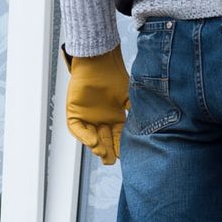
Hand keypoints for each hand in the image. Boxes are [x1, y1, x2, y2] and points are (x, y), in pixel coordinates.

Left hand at [64, 46, 129, 163]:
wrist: (98, 60)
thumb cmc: (114, 75)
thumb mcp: (128, 96)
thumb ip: (135, 110)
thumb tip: (146, 126)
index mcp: (115, 117)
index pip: (118, 137)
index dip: (120, 146)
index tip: (125, 154)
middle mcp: (101, 119)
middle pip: (104, 141)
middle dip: (108, 152)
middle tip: (112, 160)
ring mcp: (87, 117)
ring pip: (91, 138)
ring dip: (96, 146)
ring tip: (102, 153)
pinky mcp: (74, 112)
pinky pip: (77, 129)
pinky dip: (84, 136)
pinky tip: (93, 141)